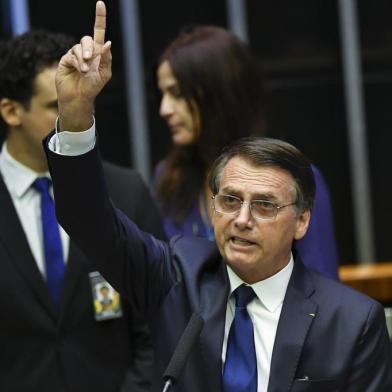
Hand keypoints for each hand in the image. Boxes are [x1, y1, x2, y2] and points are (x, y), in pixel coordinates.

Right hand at [56, 1, 111, 130]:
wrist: (80, 98)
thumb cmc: (93, 87)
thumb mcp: (104, 74)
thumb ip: (106, 58)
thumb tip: (108, 42)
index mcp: (98, 53)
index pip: (99, 32)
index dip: (99, 18)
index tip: (100, 3)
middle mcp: (86, 51)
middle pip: (87, 39)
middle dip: (89, 48)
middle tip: (90, 61)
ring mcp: (75, 55)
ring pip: (79, 47)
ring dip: (83, 59)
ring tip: (84, 71)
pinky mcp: (65, 59)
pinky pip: (72, 54)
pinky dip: (77, 62)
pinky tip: (79, 70)